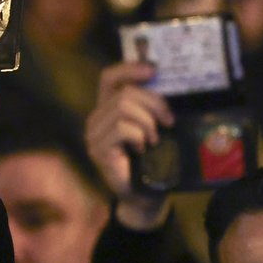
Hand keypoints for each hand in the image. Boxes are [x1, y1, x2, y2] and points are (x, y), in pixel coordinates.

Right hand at [85, 62, 173, 228]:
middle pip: (124, 93)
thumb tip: (165, 83)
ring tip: (155, 138)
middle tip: (168, 121)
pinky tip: (144, 148)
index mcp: (108, 108)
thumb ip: (151, 107)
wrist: (144, 194)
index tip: (153, 70)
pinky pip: (123, 129)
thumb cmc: (151, 158)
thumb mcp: (152, 126)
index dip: (129, 68)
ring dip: (148, 122)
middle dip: (153, 103)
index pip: (109, 77)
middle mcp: (96, 118)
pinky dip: (140, 135)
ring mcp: (94, 135)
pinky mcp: (99, 150)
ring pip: (123, 109)